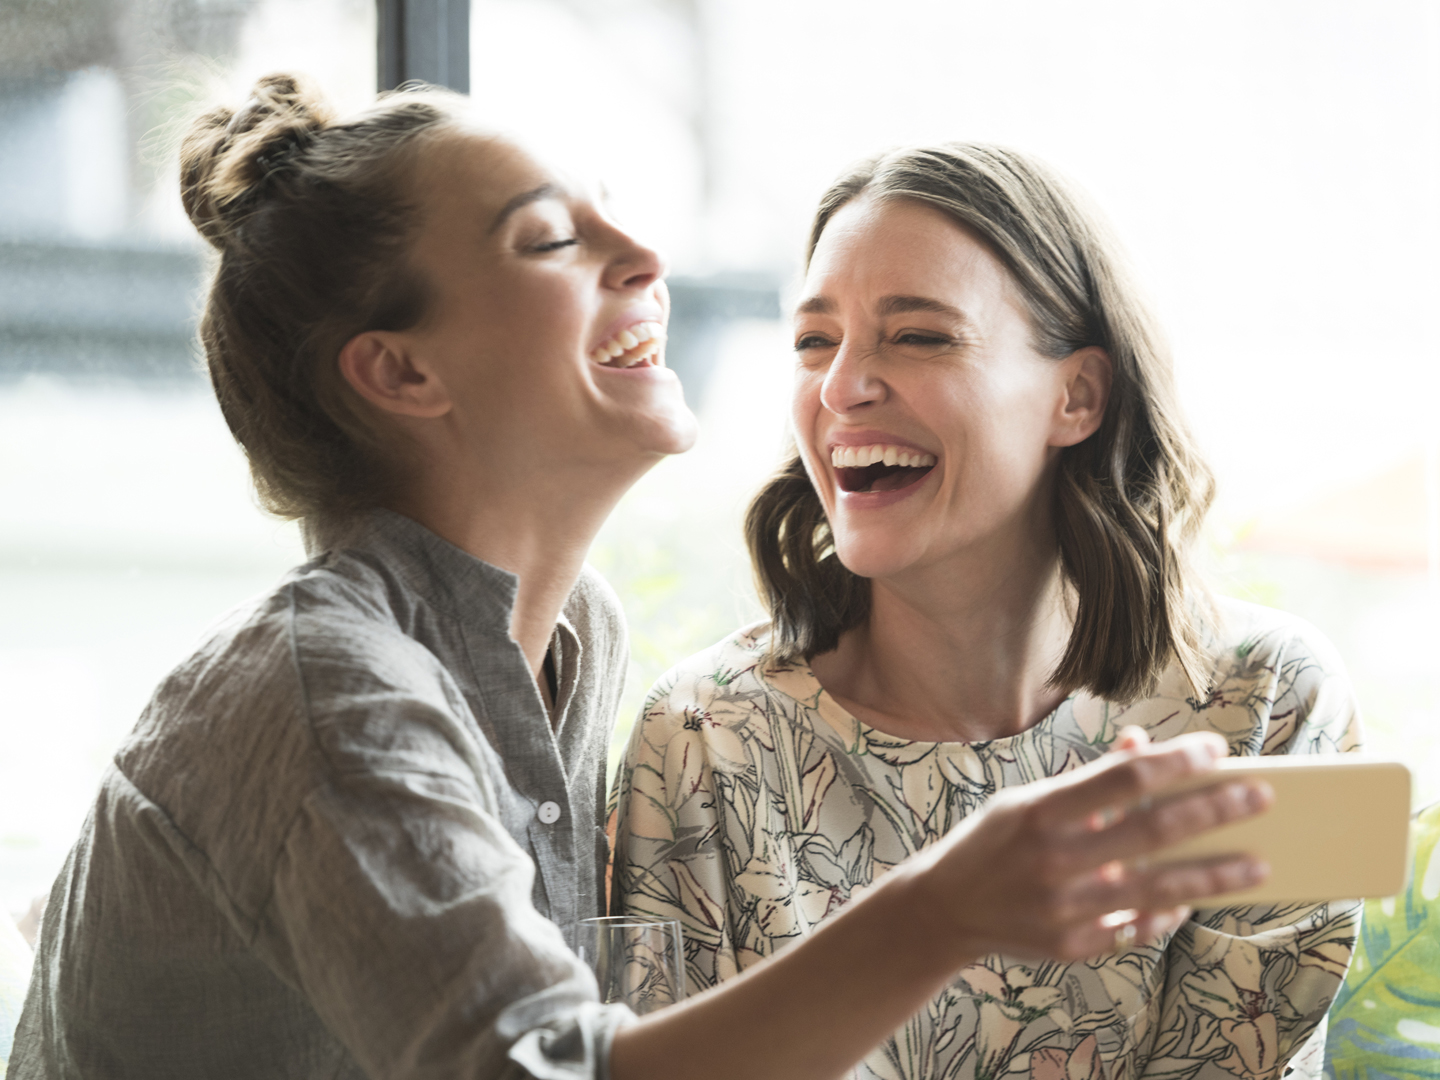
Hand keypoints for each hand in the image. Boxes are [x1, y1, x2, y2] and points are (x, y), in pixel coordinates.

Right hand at [908, 726, 1270, 962]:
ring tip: (1258, 863)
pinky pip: (1136, 928)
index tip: (1217, 750)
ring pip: (1158, 888)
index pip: (1124, 779)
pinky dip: (1168, 914)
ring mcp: (1063, 908)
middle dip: (1214, 811)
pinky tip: (1194, 901)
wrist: (941, 909)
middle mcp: (1054, 859)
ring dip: (1215, 875)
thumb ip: (1088, 779)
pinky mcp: (1070, 946)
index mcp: (1041, 811)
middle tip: (1259, 797)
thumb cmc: (992, 843)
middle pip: (1152, 831)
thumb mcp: (1027, 800)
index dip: (1175, 762)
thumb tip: (1144, 746)